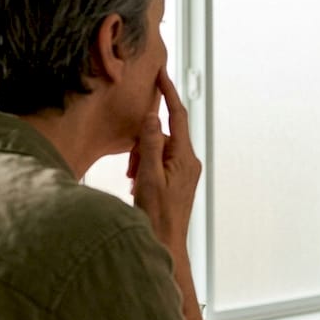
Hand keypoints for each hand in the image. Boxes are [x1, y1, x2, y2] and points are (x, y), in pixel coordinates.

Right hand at [127, 69, 201, 247]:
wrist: (166, 245)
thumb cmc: (156, 215)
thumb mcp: (148, 177)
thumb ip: (150, 145)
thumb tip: (153, 117)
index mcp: (184, 157)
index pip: (178, 116)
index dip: (168, 93)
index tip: (161, 74)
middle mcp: (189, 162)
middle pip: (163, 135)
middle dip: (143, 144)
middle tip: (130, 169)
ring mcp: (184, 172)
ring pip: (158, 150)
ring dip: (141, 159)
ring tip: (134, 181)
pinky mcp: (178, 181)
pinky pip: (159, 163)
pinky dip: (145, 169)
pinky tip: (137, 185)